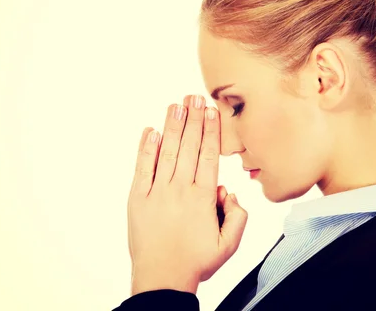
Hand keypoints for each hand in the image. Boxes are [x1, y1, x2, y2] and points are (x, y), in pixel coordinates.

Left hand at [127, 94, 248, 295]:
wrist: (162, 279)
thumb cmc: (196, 262)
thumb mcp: (228, 244)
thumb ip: (237, 216)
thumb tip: (228, 192)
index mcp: (203, 198)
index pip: (209, 155)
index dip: (210, 130)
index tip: (211, 111)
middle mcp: (180, 189)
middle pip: (189, 147)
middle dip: (193, 119)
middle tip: (194, 96)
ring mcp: (157, 192)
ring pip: (167, 152)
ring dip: (173, 126)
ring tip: (177, 104)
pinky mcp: (138, 199)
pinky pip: (142, 168)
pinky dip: (146, 148)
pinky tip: (151, 131)